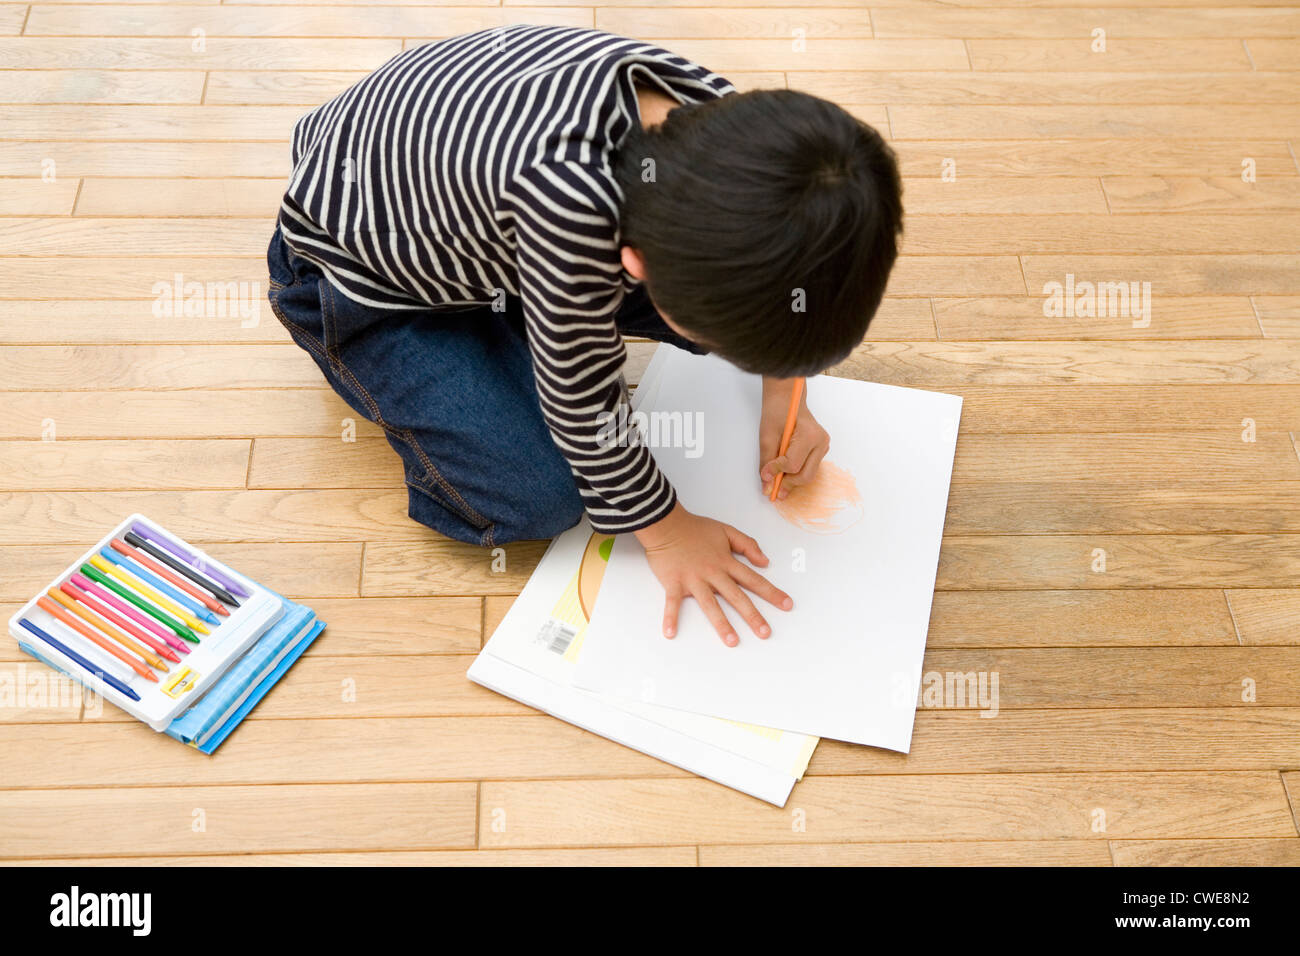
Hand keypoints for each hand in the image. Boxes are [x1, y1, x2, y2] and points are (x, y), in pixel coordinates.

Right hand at [635, 502, 792, 646]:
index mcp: (726, 562)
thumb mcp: (726, 530)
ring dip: (721, 624)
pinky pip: (672, 603)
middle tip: (765, 633)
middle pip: (737, 597)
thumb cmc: (694, 528)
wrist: (667, 524)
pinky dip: (670, 617)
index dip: (772, 593)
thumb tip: (765, 561)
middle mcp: (713, 573)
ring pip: (710, 605)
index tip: (787, 604)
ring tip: (732, 641)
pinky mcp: (674, 583)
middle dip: (753, 616)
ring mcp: (693, 580)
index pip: (754, 580)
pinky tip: (670, 632)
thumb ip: (747, 544)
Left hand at [759, 377, 829, 498]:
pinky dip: (796, 473)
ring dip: (792, 480)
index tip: (765, 475)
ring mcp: (823, 446)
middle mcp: (821, 442)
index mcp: (809, 435)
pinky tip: (785, 472)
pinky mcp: (821, 449)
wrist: (788, 399)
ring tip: (777, 481)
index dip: (777, 472)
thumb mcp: (766, 436)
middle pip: (805, 475)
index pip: (793, 464)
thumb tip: (767, 482)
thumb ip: (767, 461)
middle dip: (787, 484)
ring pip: (808, 474)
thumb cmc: (778, 411)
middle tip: (772, 490)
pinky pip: (809, 468)